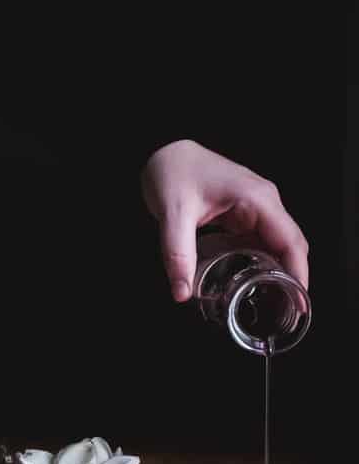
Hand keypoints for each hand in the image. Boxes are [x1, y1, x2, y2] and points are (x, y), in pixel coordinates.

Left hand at [141, 139, 308, 301]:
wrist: (164, 154)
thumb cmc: (173, 172)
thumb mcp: (173, 215)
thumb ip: (177, 254)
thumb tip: (181, 291)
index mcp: (257, 199)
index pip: (290, 241)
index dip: (298, 272)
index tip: (299, 300)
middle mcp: (263, 202)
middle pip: (290, 245)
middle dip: (291, 277)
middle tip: (286, 310)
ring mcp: (255, 208)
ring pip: (276, 245)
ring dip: (277, 271)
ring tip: (272, 301)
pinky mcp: (243, 214)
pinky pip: (260, 241)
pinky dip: (260, 262)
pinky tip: (251, 281)